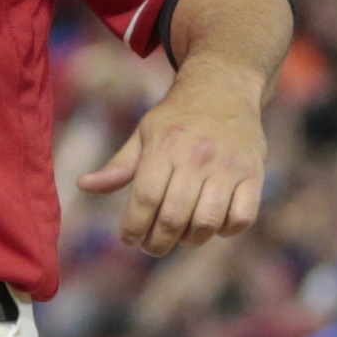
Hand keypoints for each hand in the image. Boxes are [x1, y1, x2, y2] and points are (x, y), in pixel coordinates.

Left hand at [77, 55, 269, 255]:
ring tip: (181, 237)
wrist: (224, 89)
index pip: (144, 199)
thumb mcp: (143, 135)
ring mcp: (229, 167)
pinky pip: (242, 217)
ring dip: (191, 240)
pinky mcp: (254, 174)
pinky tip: (213, 226)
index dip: (133, 227)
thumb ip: (118, 166)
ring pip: (208, 222)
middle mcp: (197, 157)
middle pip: (174, 217)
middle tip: (152, 246)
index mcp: (164, 147)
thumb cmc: (176, 119)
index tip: (128, 239)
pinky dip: (226, 231)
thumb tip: (83, 185)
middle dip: (158, 243)